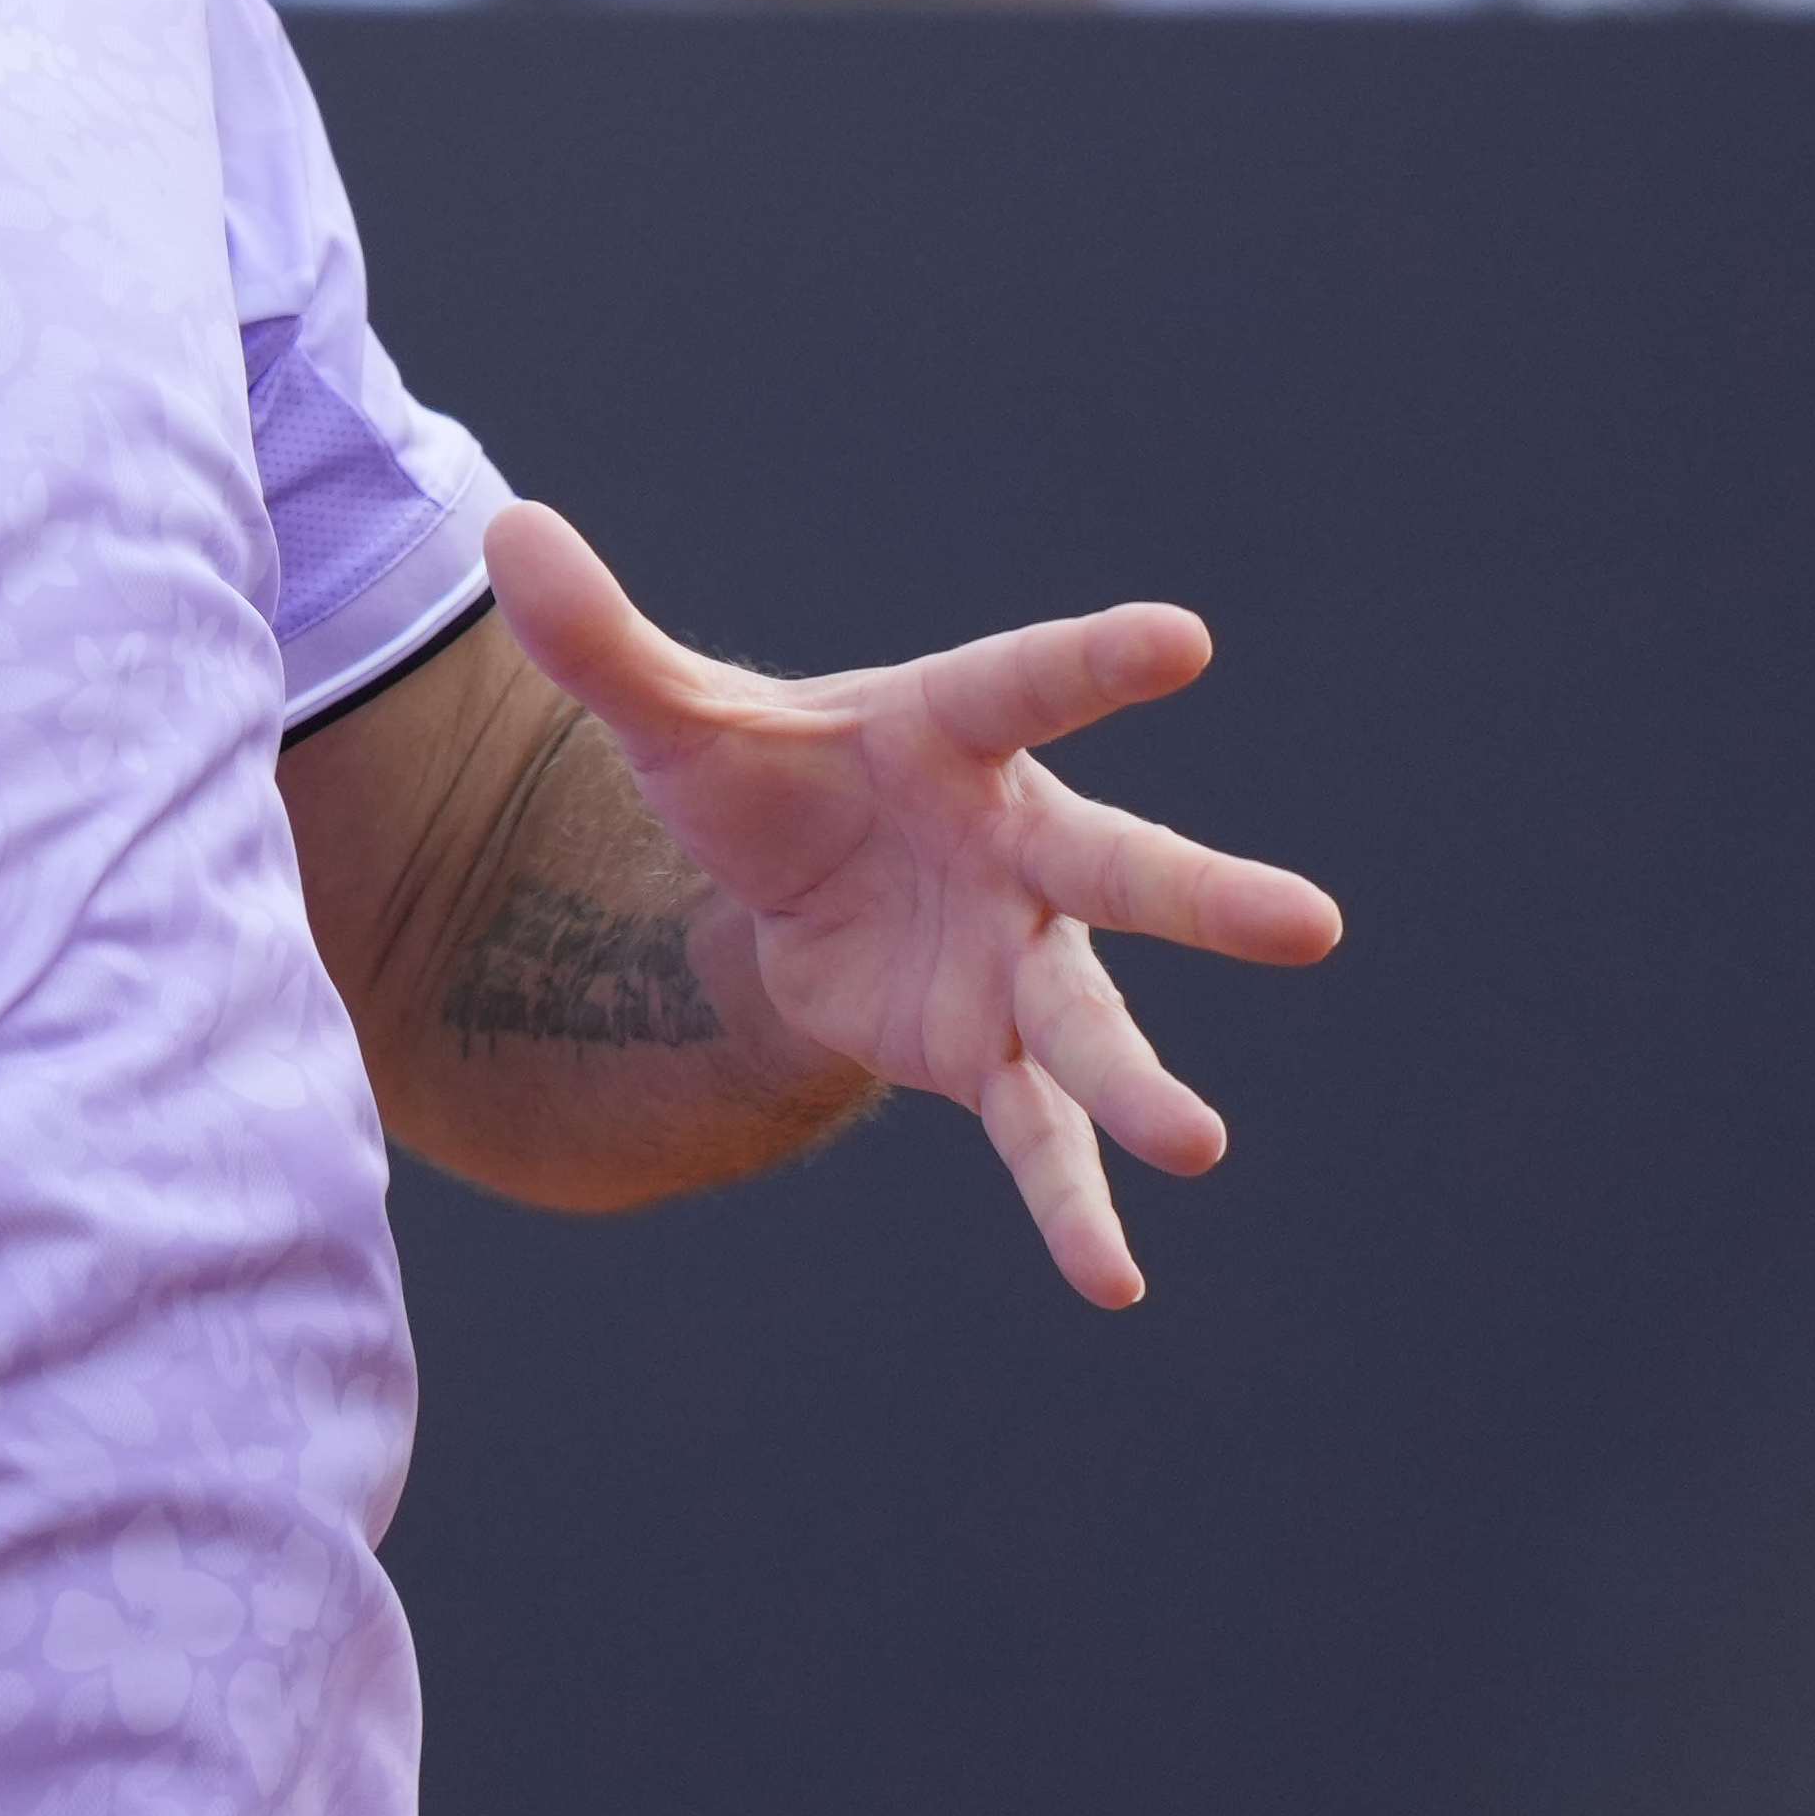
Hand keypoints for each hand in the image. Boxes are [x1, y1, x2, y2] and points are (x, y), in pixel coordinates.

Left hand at [489, 502, 1342, 1308]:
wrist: (789, 891)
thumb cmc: (767, 777)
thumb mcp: (672, 716)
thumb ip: (598, 638)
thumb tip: (503, 531)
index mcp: (956, 735)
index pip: (1031, 685)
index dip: (1100, 661)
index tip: (1184, 637)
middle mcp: (1021, 849)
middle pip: (1124, 870)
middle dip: (1209, 899)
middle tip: (1311, 926)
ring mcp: (1023, 961)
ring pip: (1095, 1027)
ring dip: (1144, 1087)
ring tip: (1198, 1146)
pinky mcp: (991, 1056)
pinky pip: (1041, 1139)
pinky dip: (1072, 1209)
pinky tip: (1110, 1284)